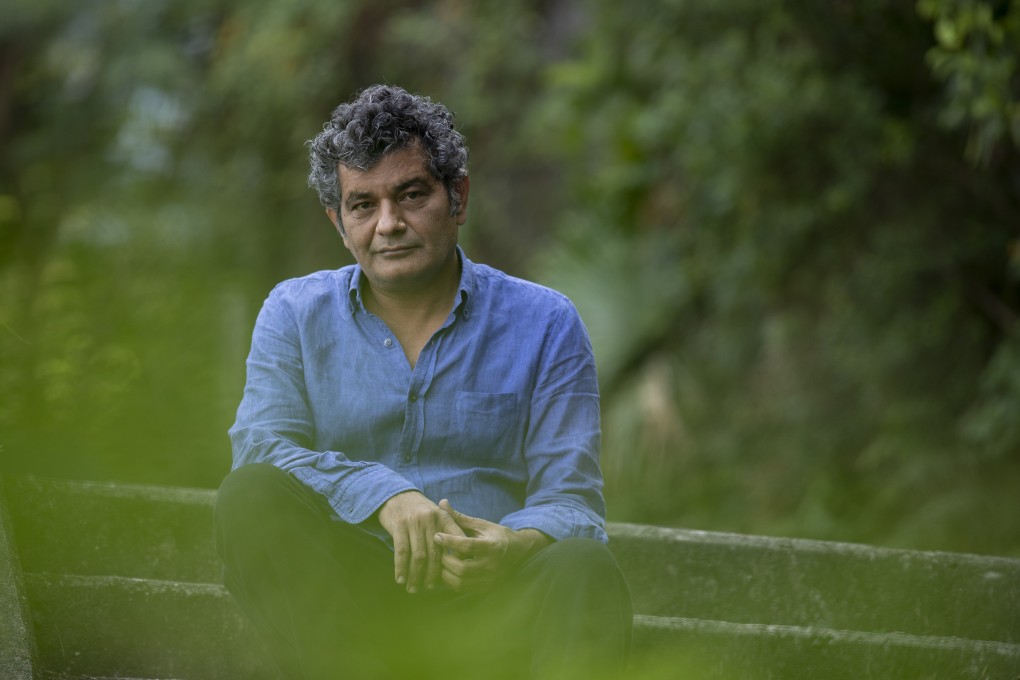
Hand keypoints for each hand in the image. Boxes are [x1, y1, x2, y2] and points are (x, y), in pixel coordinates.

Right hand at [377, 491, 463, 593]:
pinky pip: (401, 551)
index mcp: (444, 518)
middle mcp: (430, 519)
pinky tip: (401, 579)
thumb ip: (450, 533)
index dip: (456, 561)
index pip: (455, 542)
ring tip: (414, 588)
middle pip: (435, 554)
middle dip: (433, 574)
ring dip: (416, 575)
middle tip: (430, 588)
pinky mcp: (398, 525)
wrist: (398, 495)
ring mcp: (414, 522)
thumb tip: (460, 559)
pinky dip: (401, 568)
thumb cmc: (421, 511)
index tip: (454, 576)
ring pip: (418, 556)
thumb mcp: (438, 516)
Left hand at [433, 499, 551, 593]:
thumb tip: (442, 503)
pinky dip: (452, 581)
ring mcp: (490, 579)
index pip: (467, 546)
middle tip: (438, 552)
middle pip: (462, 568)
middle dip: (445, 561)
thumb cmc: (497, 535)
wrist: (519, 551)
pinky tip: (448, 571)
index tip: (437, 536)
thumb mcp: (481, 525)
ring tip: (441, 562)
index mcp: (492, 546)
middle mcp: (492, 565)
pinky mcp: (487, 587)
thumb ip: (460, 518)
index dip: (450, 541)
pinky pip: (464, 589)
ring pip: (461, 582)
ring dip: (446, 574)